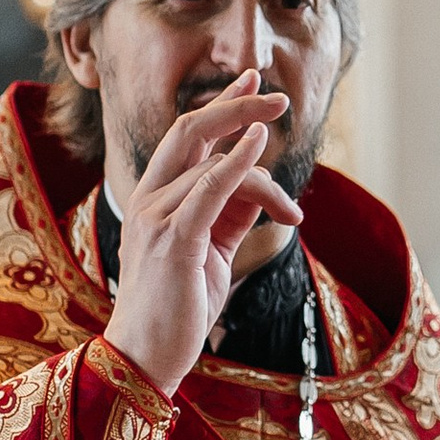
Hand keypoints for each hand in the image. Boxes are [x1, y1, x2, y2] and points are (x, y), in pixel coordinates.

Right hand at [104, 72, 301, 398]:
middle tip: (280, 99)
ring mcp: (156, 218)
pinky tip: (260, 144)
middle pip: (191, 130)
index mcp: (154, 200)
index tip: (254, 82)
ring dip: (267, 182)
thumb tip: (262, 188)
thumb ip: (229, 216)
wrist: (147, 357)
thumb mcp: (210, 253)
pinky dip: (237, 162)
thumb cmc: (177, 310)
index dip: (222, 106)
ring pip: (217, 167)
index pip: (188, 138)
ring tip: (293, 213)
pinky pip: (209, 188)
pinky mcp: (173, 241)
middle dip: (237, 105)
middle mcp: (148, 199)